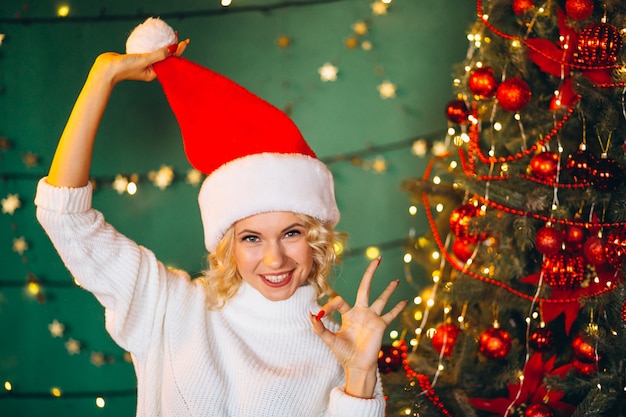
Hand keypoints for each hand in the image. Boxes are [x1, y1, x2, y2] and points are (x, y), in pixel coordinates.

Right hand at [90, 38, 189, 85]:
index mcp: (155, 73)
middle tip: (176, 34)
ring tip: (168, 34)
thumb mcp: (145, 60)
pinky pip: (147, 50)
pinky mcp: (136, 58)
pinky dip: (151, 43)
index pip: (171, 60)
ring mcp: (143, 64)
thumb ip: (160, 54)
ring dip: (163, 44)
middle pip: (166, 56)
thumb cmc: (125, 68)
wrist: (107, 69)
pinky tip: (152, 37)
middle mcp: (151, 69)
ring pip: (157, 52)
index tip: (185, 41)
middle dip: (173, 46)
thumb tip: (173, 47)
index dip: (179, 50)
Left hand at [310, 256, 406, 397]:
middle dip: (370, 274)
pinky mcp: (380, 325)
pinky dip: (398, 308)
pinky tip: (405, 301)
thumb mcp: (329, 340)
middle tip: (376, 260)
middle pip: (366, 288)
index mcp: (347, 314)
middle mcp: (361, 312)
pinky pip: (390, 315)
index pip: (339, 301)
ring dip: (389, 290)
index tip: (321, 314)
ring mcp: (372, 318)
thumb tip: (311, 315)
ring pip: (382, 299)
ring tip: (395, 281)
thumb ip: (320, 328)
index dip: (329, 305)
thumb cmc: (343, 353)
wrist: (356, 366)